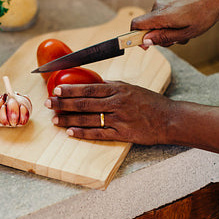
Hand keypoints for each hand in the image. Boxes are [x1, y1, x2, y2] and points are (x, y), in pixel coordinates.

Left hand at [45, 81, 171, 144]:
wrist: (169, 119)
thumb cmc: (150, 102)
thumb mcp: (131, 88)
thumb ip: (112, 87)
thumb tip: (92, 84)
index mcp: (118, 89)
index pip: (89, 88)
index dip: (70, 89)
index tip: (56, 89)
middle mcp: (117, 103)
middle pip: (84, 103)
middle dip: (64, 103)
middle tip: (49, 103)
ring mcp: (119, 119)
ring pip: (88, 118)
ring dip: (69, 119)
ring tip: (55, 120)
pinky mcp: (122, 134)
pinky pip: (99, 133)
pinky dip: (83, 133)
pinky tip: (71, 132)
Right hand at [131, 0, 218, 47]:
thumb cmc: (204, 14)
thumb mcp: (186, 33)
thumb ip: (164, 37)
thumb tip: (145, 41)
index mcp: (161, 15)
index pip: (135, 24)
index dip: (135, 37)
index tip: (145, 47)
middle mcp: (158, 7)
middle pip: (147, 28)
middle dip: (159, 38)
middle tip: (177, 40)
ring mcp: (163, 3)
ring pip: (157, 24)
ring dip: (168, 32)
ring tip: (186, 31)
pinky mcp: (168, 2)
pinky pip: (163, 18)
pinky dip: (172, 25)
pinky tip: (187, 24)